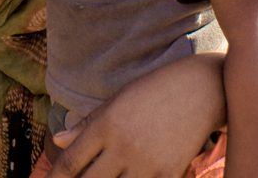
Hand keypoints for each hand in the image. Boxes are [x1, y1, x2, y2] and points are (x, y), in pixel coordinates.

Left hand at [47, 53, 225, 177]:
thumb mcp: (118, 99)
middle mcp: (123, 146)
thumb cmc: (155, 90)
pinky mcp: (170, 172)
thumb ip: (88, 123)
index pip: (71, 161)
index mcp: (106, 125)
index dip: (55, 177)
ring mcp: (147, 162)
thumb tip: (58, 139)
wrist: (202, 89)